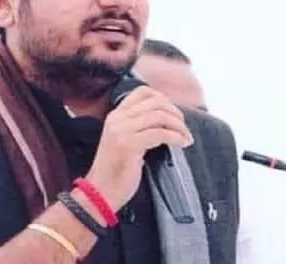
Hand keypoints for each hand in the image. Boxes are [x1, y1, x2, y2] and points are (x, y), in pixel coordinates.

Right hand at [84, 86, 193, 211]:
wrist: (100, 192)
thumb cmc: (116, 171)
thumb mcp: (124, 141)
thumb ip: (139, 127)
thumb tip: (167, 120)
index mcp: (116, 115)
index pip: (142, 92)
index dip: (163, 99)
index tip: (174, 114)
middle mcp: (117, 119)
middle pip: (155, 102)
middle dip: (175, 113)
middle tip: (184, 128)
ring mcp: (122, 131)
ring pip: (159, 116)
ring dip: (178, 126)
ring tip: (185, 137)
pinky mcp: (129, 145)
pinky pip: (160, 133)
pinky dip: (175, 137)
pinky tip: (182, 144)